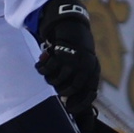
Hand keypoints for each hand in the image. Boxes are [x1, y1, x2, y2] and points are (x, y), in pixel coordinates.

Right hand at [31, 0, 100, 128]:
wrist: (71, 24)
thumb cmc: (76, 49)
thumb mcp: (84, 63)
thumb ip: (80, 79)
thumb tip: (69, 102)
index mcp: (93, 70)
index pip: (90, 92)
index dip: (80, 103)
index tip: (69, 108)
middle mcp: (86, 66)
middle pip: (71, 89)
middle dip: (60, 90)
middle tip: (55, 84)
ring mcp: (73, 60)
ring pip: (57, 80)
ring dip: (49, 78)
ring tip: (48, 72)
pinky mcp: (60, 53)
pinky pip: (47, 70)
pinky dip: (41, 69)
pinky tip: (40, 66)